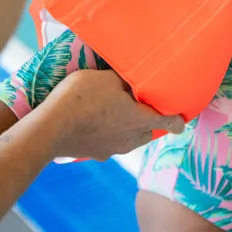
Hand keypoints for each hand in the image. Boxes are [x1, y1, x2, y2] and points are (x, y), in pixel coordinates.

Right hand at [39, 69, 185, 160]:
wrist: (49, 129)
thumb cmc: (82, 98)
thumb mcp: (108, 78)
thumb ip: (125, 79)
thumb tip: (132, 77)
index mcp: (140, 119)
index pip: (170, 122)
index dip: (178, 119)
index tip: (182, 117)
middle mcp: (131, 138)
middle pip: (150, 131)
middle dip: (151, 120)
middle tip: (143, 105)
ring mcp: (113, 149)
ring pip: (131, 139)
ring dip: (130, 128)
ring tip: (118, 112)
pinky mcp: (96, 154)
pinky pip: (111, 143)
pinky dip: (110, 134)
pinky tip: (98, 122)